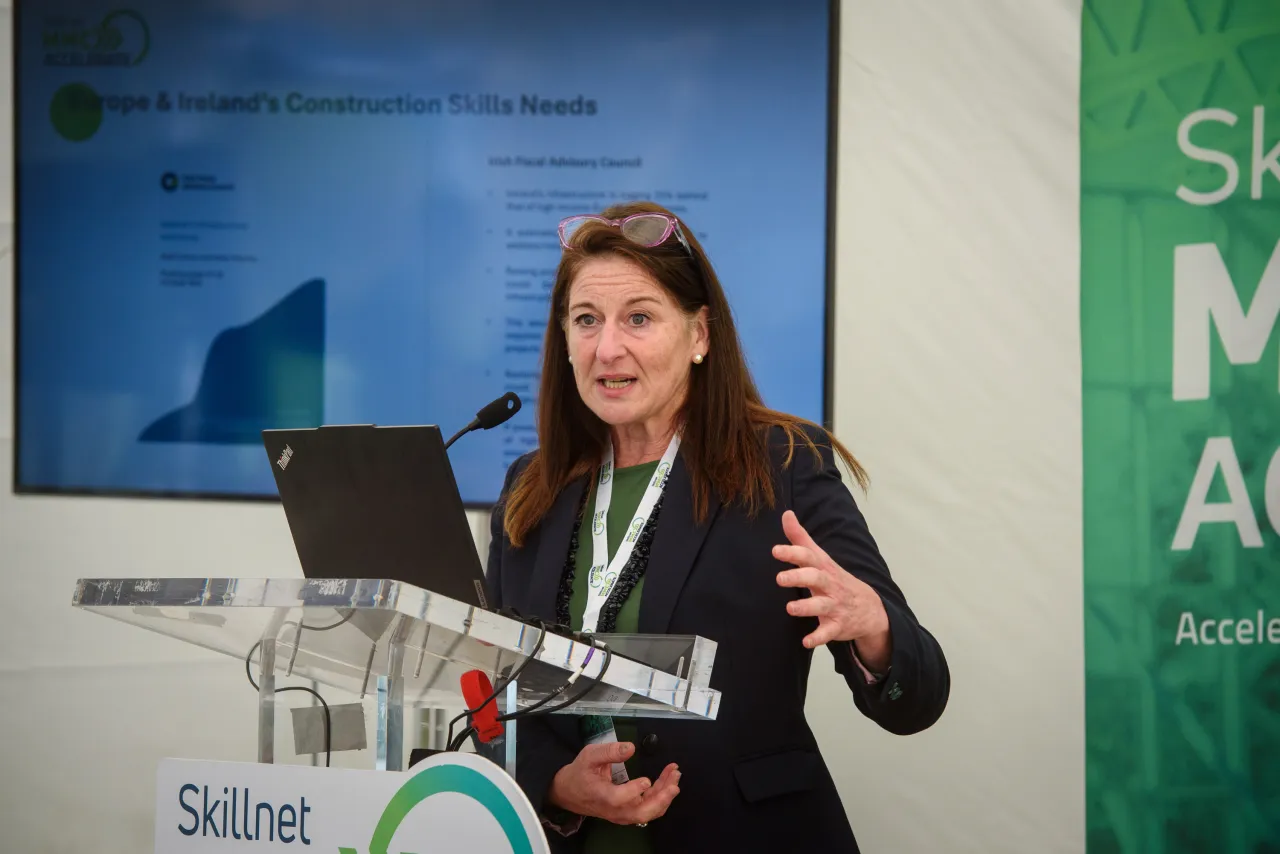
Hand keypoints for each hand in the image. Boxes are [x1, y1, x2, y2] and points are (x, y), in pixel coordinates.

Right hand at [546, 741, 680, 825]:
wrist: (569, 792)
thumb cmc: (580, 772)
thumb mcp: (589, 755)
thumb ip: (609, 751)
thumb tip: (630, 747)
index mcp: (601, 796)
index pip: (618, 799)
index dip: (633, 791)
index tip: (647, 779)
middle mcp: (614, 810)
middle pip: (640, 813)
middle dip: (661, 798)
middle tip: (674, 781)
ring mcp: (622, 813)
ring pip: (648, 812)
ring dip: (665, 795)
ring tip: (675, 775)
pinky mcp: (628, 812)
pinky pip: (648, 808)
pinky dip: (660, 796)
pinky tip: (668, 781)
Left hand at [774, 510, 890, 663]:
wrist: (871, 608)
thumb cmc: (836, 578)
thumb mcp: (821, 557)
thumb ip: (801, 538)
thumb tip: (786, 513)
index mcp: (823, 568)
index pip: (809, 556)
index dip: (793, 553)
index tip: (775, 550)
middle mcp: (830, 585)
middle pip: (816, 578)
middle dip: (799, 577)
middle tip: (779, 578)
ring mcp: (835, 606)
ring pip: (821, 606)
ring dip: (806, 607)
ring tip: (790, 608)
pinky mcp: (837, 626)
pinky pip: (828, 633)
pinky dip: (818, 637)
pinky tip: (806, 642)